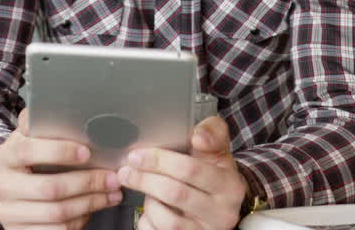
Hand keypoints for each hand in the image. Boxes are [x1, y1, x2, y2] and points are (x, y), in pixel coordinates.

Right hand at [0, 109, 122, 229]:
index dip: (59, 151)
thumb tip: (63, 103)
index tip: (86, 151)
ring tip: (112, 193)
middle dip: (87, 182)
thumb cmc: (24, 159)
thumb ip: (39, 124)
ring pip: (57, 213)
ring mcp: (8, 213)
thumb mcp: (26, 139)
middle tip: (112, 177)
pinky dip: (80, 220)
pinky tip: (94, 208)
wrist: (4, 187)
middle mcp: (1, 186)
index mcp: (4, 157)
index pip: (28, 151)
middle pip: (49, 188)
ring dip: (90, 203)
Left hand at [117, 117, 245, 229]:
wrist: (224, 205)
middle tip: (126, 172)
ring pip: (167, 220)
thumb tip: (199, 136)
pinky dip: (147, 221)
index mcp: (229, 186)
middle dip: (144, 180)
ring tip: (145, 191)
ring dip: (148, 203)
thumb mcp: (218, 150)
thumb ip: (212, 133)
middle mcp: (222, 213)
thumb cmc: (215, 173)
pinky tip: (149, 210)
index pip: (190, 170)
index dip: (159, 161)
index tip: (136, 155)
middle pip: (175, 194)